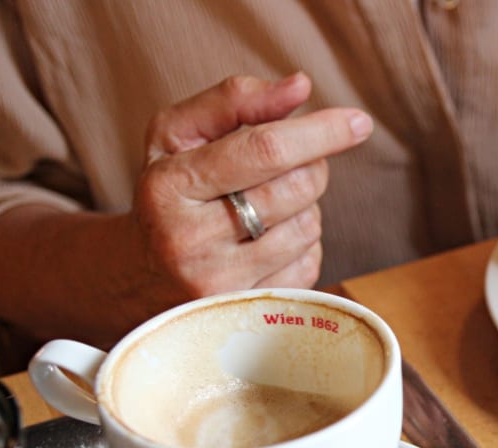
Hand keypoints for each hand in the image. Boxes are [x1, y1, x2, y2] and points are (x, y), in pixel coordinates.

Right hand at [134, 72, 372, 305]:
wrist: (139, 274)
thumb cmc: (170, 192)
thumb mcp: (179, 135)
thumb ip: (235, 100)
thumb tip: (300, 87)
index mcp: (171, 185)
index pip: (264, 150)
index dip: (319, 133)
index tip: (358, 122)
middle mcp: (190, 240)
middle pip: (297, 188)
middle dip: (310, 166)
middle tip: (290, 164)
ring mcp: (221, 283)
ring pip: (309, 226)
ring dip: (305, 206)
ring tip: (267, 205)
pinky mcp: (248, 310)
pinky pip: (310, 263)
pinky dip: (303, 244)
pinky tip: (269, 240)